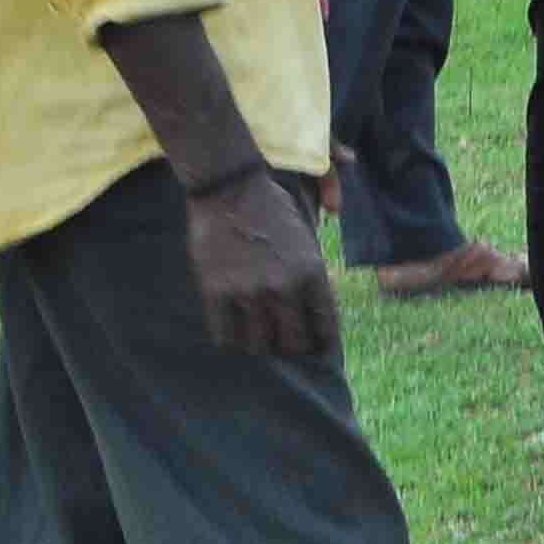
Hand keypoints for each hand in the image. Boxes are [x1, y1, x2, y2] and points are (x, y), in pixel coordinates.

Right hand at [184, 171, 340, 359]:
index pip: (326, 325)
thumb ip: (310, 274)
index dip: (325, 344)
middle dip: (293, 348)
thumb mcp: (306, 239)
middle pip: (294, 342)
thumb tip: (315, 310)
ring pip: (259, 345)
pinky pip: (225, 337)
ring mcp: (249, 291)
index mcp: (313, 271)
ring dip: (261, 346)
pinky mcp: (217, 292)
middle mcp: (284, 286)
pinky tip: (234, 336)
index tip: (322, 354)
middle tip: (286, 346)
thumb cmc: (272, 209)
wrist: (230, 189)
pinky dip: (231, 342)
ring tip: (259, 341)